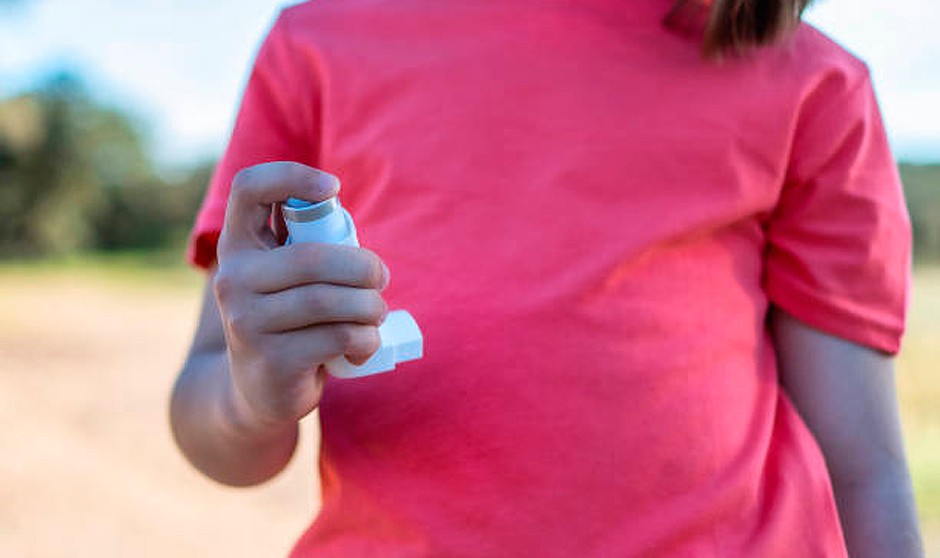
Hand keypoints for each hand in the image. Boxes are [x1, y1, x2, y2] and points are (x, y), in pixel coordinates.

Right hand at [214, 162, 387, 434]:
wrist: (259, 393)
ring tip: (376, 314)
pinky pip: (338, 338)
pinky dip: (366, 339)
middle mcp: (233, 279)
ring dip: (370, 307)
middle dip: (364, 267)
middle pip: (313, 257)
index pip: (249, 188)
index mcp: (238, 246)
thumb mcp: (285, 277)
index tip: (332, 188)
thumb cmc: (288, 320)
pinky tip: (364, 346)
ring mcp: (247, 322)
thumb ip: (307, 245)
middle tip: (381, 278)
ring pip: (330, 301)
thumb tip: (341, 216)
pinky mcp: (272, 360)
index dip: (292, 176)